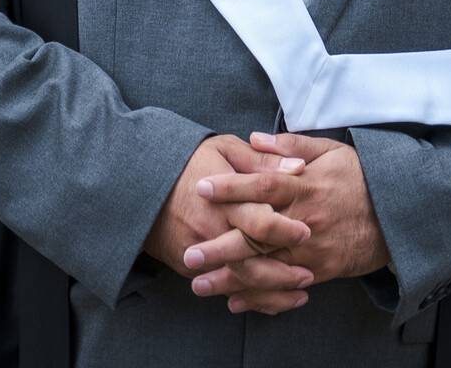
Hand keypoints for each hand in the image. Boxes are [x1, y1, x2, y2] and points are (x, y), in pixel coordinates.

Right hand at [142, 134, 313, 314]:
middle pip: (248, 259)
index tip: (306, 232)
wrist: (142, 185)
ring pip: (238, 280)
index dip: (283, 228)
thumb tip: (298, 166)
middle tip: (308, 275)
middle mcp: (211, 229)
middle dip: (280, 272)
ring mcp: (199, 251)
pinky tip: (275, 301)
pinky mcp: (190, 267)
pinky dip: (250, 298)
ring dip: (270, 291)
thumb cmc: (192, 162)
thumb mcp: (225, 150)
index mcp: (224, 199)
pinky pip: (223, 288)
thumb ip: (262, 161)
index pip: (256, 219)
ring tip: (301, 293)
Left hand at [187, 132, 388, 297]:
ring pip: (266, 265)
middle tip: (189, 254)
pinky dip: (259, 296)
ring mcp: (312, 248)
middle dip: (220, 246)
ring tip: (199, 283)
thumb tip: (254, 138)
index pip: (263, 185)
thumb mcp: (332, 151)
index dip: (232, 186)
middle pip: (257, 234)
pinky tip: (234, 300)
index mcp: (306, 186)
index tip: (203, 188)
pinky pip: (285, 285)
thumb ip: (292, 147)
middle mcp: (306, 219)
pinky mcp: (321, 270)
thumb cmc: (360, 178)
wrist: (398, 213)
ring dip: (230, 277)